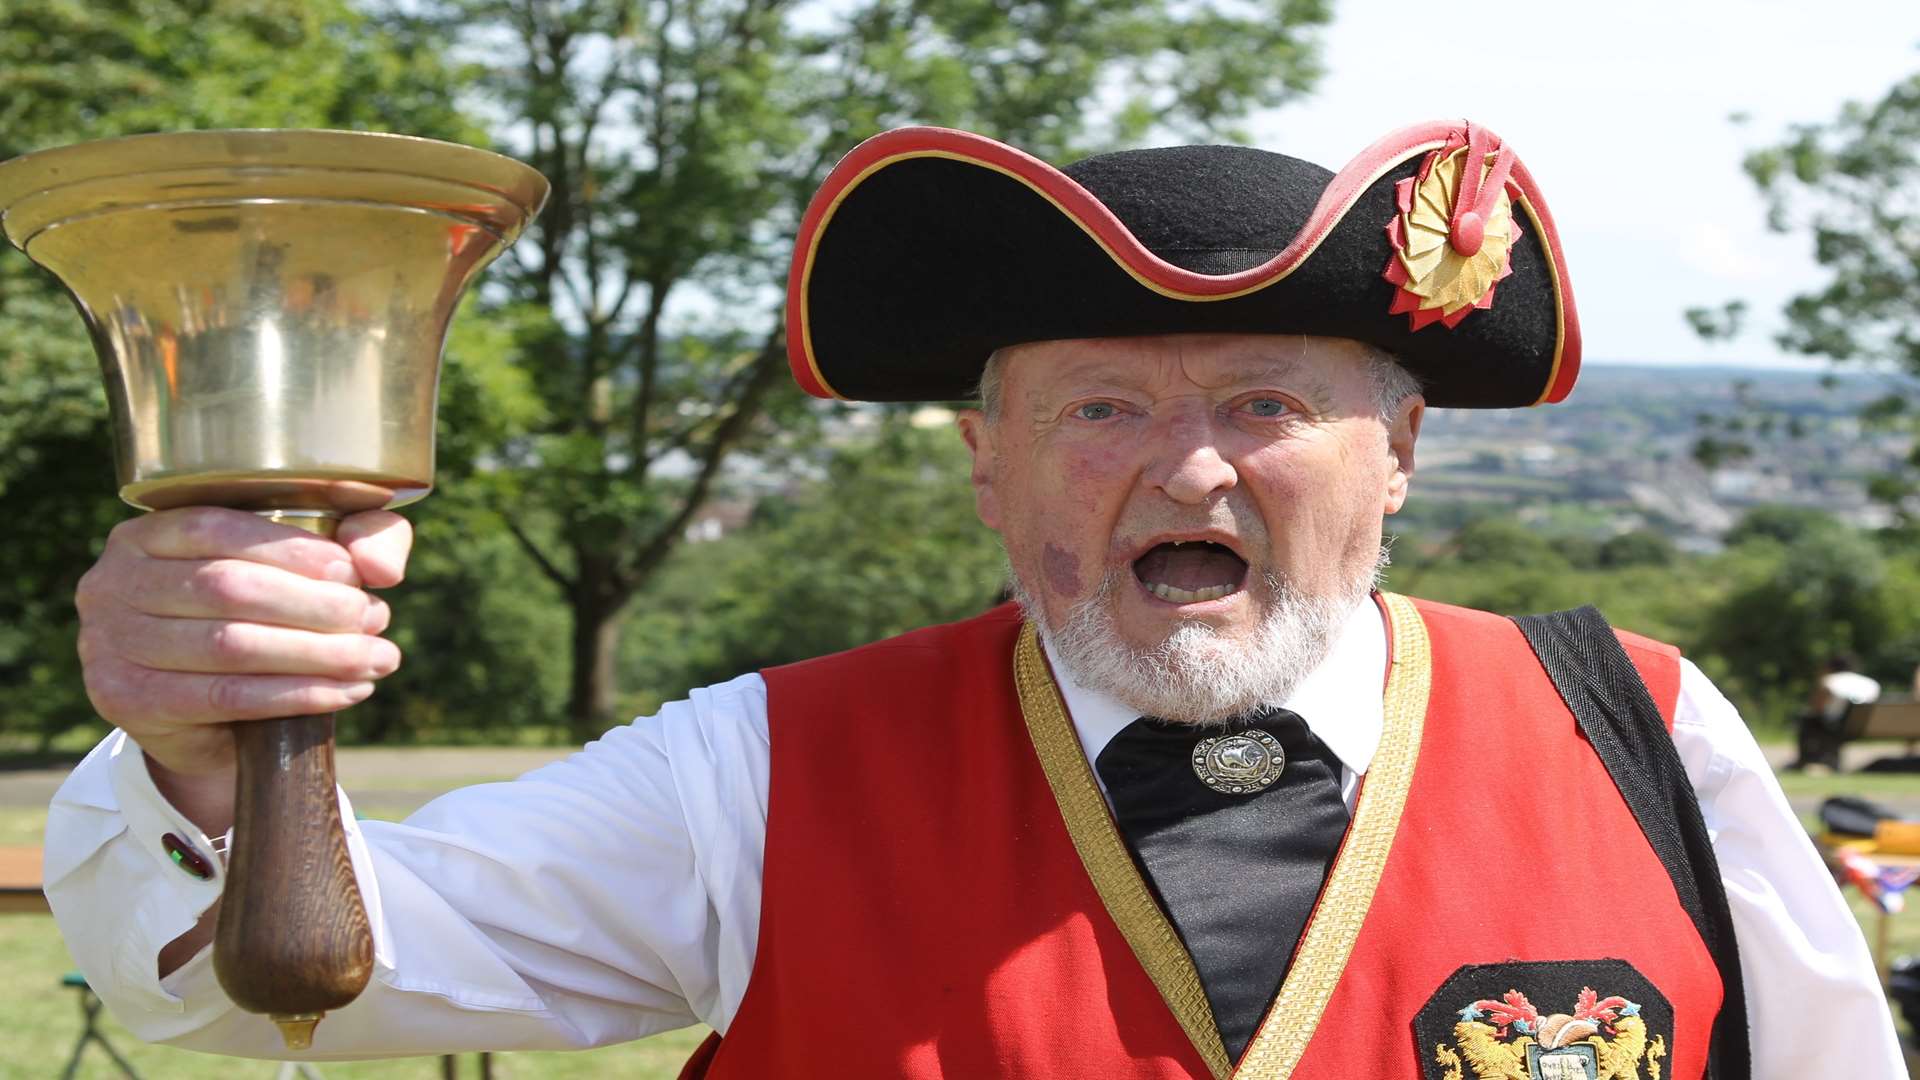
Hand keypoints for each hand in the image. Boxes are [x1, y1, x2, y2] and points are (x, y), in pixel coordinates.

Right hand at [75, 507, 412, 786]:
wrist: (208, 719)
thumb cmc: (263, 621)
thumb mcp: (310, 565)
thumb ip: (359, 535)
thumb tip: (378, 565)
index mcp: (146, 534)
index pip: (216, 528)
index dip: (291, 549)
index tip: (353, 574)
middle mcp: (112, 582)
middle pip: (227, 587)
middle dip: (315, 605)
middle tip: (376, 619)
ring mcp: (110, 643)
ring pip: (229, 644)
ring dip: (318, 654)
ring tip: (378, 658)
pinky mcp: (128, 700)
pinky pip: (224, 696)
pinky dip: (296, 695)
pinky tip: (348, 691)